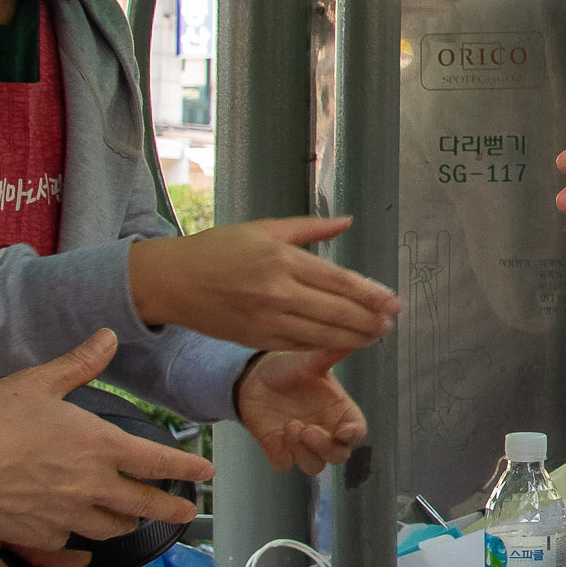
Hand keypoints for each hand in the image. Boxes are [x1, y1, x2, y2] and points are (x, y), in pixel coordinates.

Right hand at [0, 331, 211, 549]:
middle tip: (186, 514)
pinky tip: (76, 533)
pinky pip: (70, 541)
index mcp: (101, 447)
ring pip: (110, 528)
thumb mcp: (39, 382)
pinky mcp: (40, 535)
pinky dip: (79, 538)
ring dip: (126, 524)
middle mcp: (92, 486)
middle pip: (143, 505)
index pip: (159, 462)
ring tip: (132, 522)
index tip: (206, 473)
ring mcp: (67, 515)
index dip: (187, 468)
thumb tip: (109, 336)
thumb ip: (79, 363)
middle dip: (170, 510)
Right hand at [126, 217, 401, 351]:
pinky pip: (298, 345)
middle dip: (368, 320)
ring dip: (353, 337)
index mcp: (281, 260)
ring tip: (376, 336)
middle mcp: (277, 292)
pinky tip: (342, 343)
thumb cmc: (217, 249)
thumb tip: (347, 221)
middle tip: (390, 323)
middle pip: (335, 312)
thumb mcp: (264, 228)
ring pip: (320, 334)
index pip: (337, 281)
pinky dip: (323, 345)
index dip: (369, 294)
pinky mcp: (256, 338)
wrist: (172, 281)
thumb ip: (310, 228)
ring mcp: (266, 319)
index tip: (393, 302)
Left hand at [235, 348, 367, 475]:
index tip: (343, 430)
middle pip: (338, 455)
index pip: (357, 431)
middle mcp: (325, 432)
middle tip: (308, 429)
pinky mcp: (279, 450)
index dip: (354, 434)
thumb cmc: (290, 369)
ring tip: (289, 426)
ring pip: (314, 466)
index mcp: (339, 412)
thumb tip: (356, 336)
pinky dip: (282, 455)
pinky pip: (285, 464)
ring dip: (305, 452)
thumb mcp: (311, 361)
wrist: (255, 378)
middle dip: (325, 447)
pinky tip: (275, 436)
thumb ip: (332, 354)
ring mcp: (302, 445)